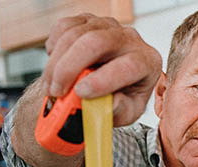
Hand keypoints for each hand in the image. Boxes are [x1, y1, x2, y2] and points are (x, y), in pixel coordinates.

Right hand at [41, 13, 161, 126]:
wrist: (110, 84)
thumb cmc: (120, 98)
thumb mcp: (125, 115)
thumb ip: (119, 111)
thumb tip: (109, 103)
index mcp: (146, 62)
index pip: (129, 66)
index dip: (103, 80)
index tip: (80, 93)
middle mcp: (129, 39)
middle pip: (97, 42)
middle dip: (69, 68)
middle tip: (57, 91)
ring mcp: (107, 26)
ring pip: (75, 35)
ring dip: (55, 64)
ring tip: (51, 88)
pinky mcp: (87, 21)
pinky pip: (63, 27)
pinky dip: (53, 47)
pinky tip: (56, 65)